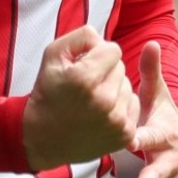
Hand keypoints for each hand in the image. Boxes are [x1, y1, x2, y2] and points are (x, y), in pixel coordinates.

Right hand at [23, 25, 139, 170]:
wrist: (44, 139)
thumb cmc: (47, 94)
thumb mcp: (53, 55)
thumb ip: (81, 37)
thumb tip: (102, 39)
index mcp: (84, 78)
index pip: (113, 49)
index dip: (98, 53)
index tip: (84, 65)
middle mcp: (103, 100)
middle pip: (121, 67)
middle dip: (105, 71)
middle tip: (86, 85)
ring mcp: (116, 120)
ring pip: (128, 86)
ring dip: (113, 89)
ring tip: (93, 100)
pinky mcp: (124, 135)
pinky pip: (134, 104)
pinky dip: (121, 106)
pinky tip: (102, 113)